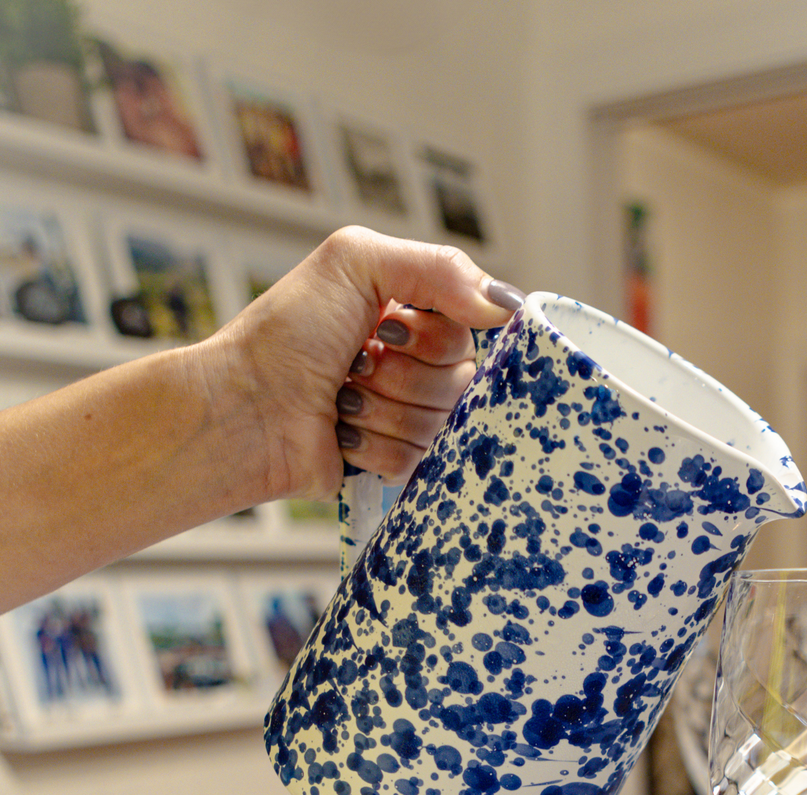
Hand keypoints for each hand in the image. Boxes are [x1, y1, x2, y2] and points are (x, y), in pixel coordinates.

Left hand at [212, 227, 523, 501]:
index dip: (434, 336)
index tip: (387, 327)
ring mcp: (405, 416)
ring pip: (442, 424)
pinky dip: (375, 447)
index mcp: (411, 315)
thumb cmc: (284, 336)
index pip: (470, 331)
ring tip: (341, 400)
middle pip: (463, 381)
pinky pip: (421, 461)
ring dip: (384, 410)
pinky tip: (342, 434)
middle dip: (403, 374)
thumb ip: (440, 268)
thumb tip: (508, 305)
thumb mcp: (355, 263)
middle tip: (355, 363)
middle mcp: (414, 365)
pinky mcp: (395, 463)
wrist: (243, 410)